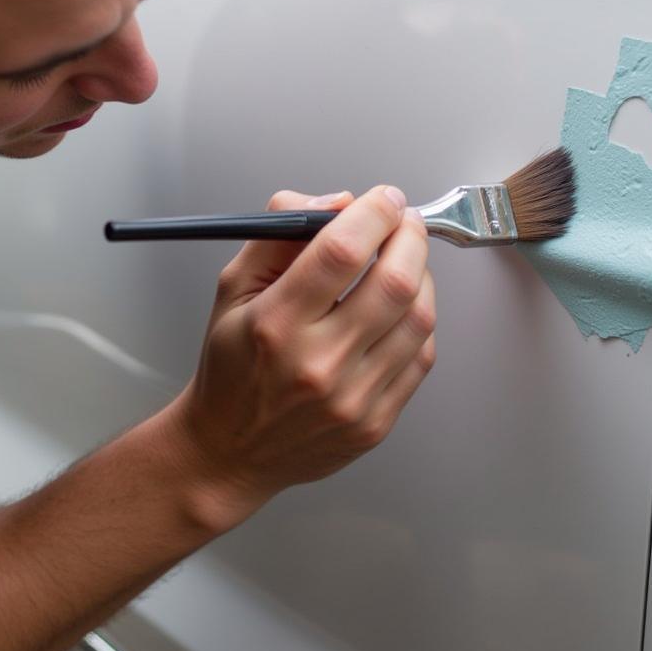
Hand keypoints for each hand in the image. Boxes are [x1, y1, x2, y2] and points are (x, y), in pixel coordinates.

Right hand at [166, 185, 436, 532]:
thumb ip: (281, 234)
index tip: (385, 199)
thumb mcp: (234, 289)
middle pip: (395, 282)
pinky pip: (422, 357)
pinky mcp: (376, 423)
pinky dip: (419, 322)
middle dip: (411, 237)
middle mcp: (317, 363)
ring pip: (419, 318)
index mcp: (276, 323)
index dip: (375, 213)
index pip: (343, 251)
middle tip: (405, 223)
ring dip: (422, 276)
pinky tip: (400, 310)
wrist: (229, 451)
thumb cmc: (232, 369)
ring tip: (405, 262)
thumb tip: (339, 201)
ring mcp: (352, 399)